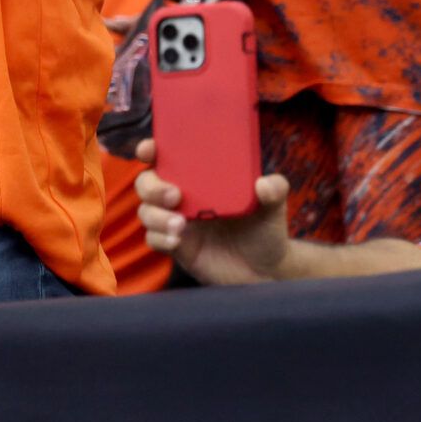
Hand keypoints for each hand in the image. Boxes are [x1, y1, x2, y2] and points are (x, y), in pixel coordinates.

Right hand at [132, 139, 293, 285]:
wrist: (264, 271)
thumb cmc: (264, 232)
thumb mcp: (273, 209)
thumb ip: (275, 191)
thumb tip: (264, 184)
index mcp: (199, 180)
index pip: (167, 158)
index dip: (151, 150)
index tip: (149, 150)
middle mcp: (182, 198)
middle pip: (147, 183)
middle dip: (152, 187)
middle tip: (175, 196)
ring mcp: (176, 221)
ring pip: (146, 211)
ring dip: (156, 215)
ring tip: (180, 225)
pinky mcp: (175, 246)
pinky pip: (152, 238)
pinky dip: (160, 238)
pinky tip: (177, 241)